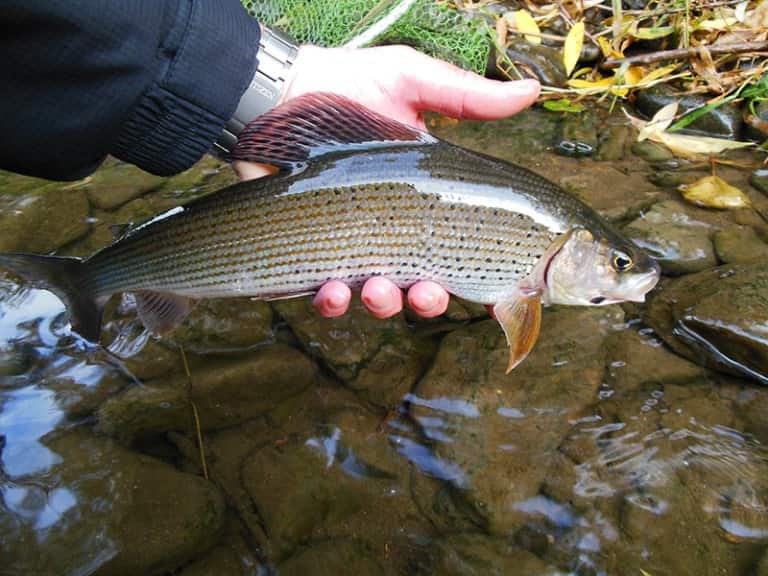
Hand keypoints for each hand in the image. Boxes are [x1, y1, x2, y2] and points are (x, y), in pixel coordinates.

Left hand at [234, 44, 540, 318]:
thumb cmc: (346, 85)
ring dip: (384, 304)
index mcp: (424, 200)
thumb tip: (532, 91)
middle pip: (422, 286)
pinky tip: (334, 289)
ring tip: (379, 290)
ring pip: (378, 298)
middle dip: (428, 300)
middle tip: (427, 292)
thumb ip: (466, 96)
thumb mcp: (411, 82)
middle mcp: (392, 230)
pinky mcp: (310, 252)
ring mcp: (352, 245)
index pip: (459, 246)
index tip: (494, 293)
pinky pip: (326, 294)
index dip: (478, 276)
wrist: (276, 93)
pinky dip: (333, 301)